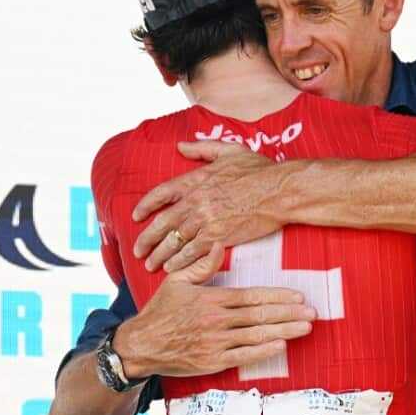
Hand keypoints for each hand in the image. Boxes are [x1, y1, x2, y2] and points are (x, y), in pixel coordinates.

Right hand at [115, 244, 315, 377]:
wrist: (139, 345)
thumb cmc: (160, 311)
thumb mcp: (176, 281)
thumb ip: (201, 264)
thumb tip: (220, 244)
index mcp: (211, 298)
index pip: (251, 296)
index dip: (277, 296)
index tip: (299, 296)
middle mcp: (216, 320)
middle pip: (260, 315)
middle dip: (289, 313)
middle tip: (313, 312)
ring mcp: (215, 342)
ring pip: (256, 335)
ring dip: (284, 331)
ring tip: (306, 328)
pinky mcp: (212, 361)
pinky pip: (243, 356)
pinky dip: (264, 351)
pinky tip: (281, 346)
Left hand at [132, 141, 284, 271]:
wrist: (278, 191)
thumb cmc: (260, 170)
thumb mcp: (230, 151)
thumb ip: (203, 148)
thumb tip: (182, 145)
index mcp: (195, 180)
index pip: (160, 194)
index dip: (145, 206)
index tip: (136, 216)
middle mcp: (195, 201)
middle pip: (161, 223)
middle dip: (146, 239)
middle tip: (138, 251)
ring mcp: (204, 220)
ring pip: (173, 241)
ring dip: (160, 255)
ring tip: (151, 264)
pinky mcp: (217, 236)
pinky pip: (191, 252)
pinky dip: (179, 262)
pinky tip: (172, 268)